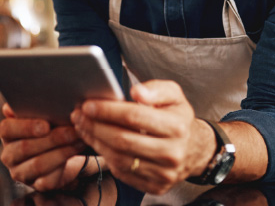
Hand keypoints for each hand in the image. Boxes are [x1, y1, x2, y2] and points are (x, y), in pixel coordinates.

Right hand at [0, 103, 89, 190]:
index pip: (7, 128)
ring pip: (38, 164)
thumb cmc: (52, 124)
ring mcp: (21, 171)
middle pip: (24, 147)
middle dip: (52, 138)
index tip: (46, 125)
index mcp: (8, 132)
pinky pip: (47, 179)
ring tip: (79, 139)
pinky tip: (76, 151)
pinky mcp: (36, 184)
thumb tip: (34, 91)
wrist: (60, 150)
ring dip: (62, 150)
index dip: (26, 126)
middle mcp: (9, 153)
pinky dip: (64, 165)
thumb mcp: (45, 112)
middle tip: (73, 130)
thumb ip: (37, 104)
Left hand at [70, 80, 215, 194]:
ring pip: (119, 159)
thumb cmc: (178, 117)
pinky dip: (106, 157)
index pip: (135, 117)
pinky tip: (97, 142)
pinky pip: (123, 173)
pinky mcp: (155, 187)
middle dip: (95, 126)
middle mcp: (172, 152)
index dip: (108, 110)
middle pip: (123, 139)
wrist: (195, 148)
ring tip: (83, 127)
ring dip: (96, 142)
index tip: (88, 104)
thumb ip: (156, 88)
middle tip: (79, 115)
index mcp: (177, 126)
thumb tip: (136, 91)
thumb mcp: (174, 94)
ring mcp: (164, 173)